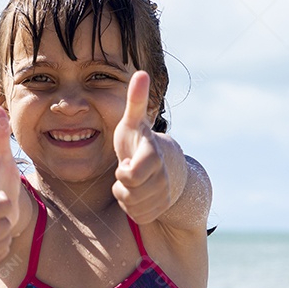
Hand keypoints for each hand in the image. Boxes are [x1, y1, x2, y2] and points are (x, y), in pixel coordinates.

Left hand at [112, 71, 170, 223]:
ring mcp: (163, 195)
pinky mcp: (159, 210)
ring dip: (125, 194)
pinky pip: (136, 214)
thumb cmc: (140, 141)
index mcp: (153, 155)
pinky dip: (132, 207)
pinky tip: (137, 193)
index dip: (122, 172)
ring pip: (130, 204)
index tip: (124, 162)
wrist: (167, 166)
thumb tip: (140, 73)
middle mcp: (161, 177)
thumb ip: (135, 100)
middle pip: (128, 191)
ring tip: (132, 180)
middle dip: (121, 183)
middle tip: (127, 170)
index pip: (131, 175)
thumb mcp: (134, 122)